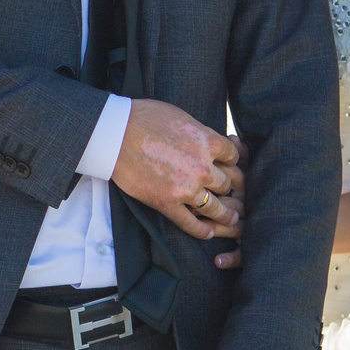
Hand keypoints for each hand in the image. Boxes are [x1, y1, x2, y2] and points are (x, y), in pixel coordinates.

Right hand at [112, 99, 243, 240]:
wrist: (115, 134)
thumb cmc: (144, 118)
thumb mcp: (181, 116)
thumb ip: (199, 132)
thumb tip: (207, 139)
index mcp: (208, 142)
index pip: (234, 157)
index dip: (232, 163)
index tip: (229, 167)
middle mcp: (202, 167)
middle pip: (227, 183)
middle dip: (228, 187)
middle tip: (231, 193)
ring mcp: (186, 188)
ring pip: (216, 208)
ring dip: (226, 214)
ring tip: (231, 218)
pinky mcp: (167, 203)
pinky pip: (191, 224)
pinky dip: (202, 231)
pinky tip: (209, 233)